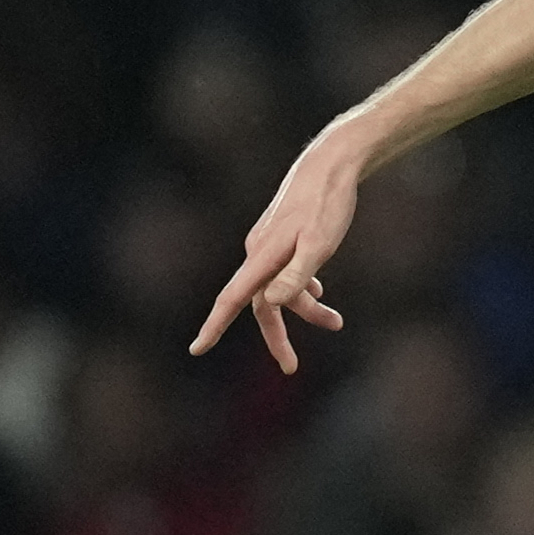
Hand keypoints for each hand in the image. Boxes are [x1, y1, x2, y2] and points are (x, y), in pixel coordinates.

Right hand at [195, 133, 360, 372]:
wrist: (330, 167)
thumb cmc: (328, 206)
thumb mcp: (320, 244)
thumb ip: (297, 275)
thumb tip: (272, 303)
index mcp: (263, 257)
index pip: (233, 300)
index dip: (215, 326)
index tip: (197, 349)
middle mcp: (258, 253)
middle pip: (260, 305)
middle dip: (277, 336)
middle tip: (291, 367)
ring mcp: (266, 246)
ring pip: (279, 290)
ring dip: (305, 309)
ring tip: (337, 322)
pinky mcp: (278, 240)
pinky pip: (284, 275)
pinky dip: (300, 289)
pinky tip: (318, 292)